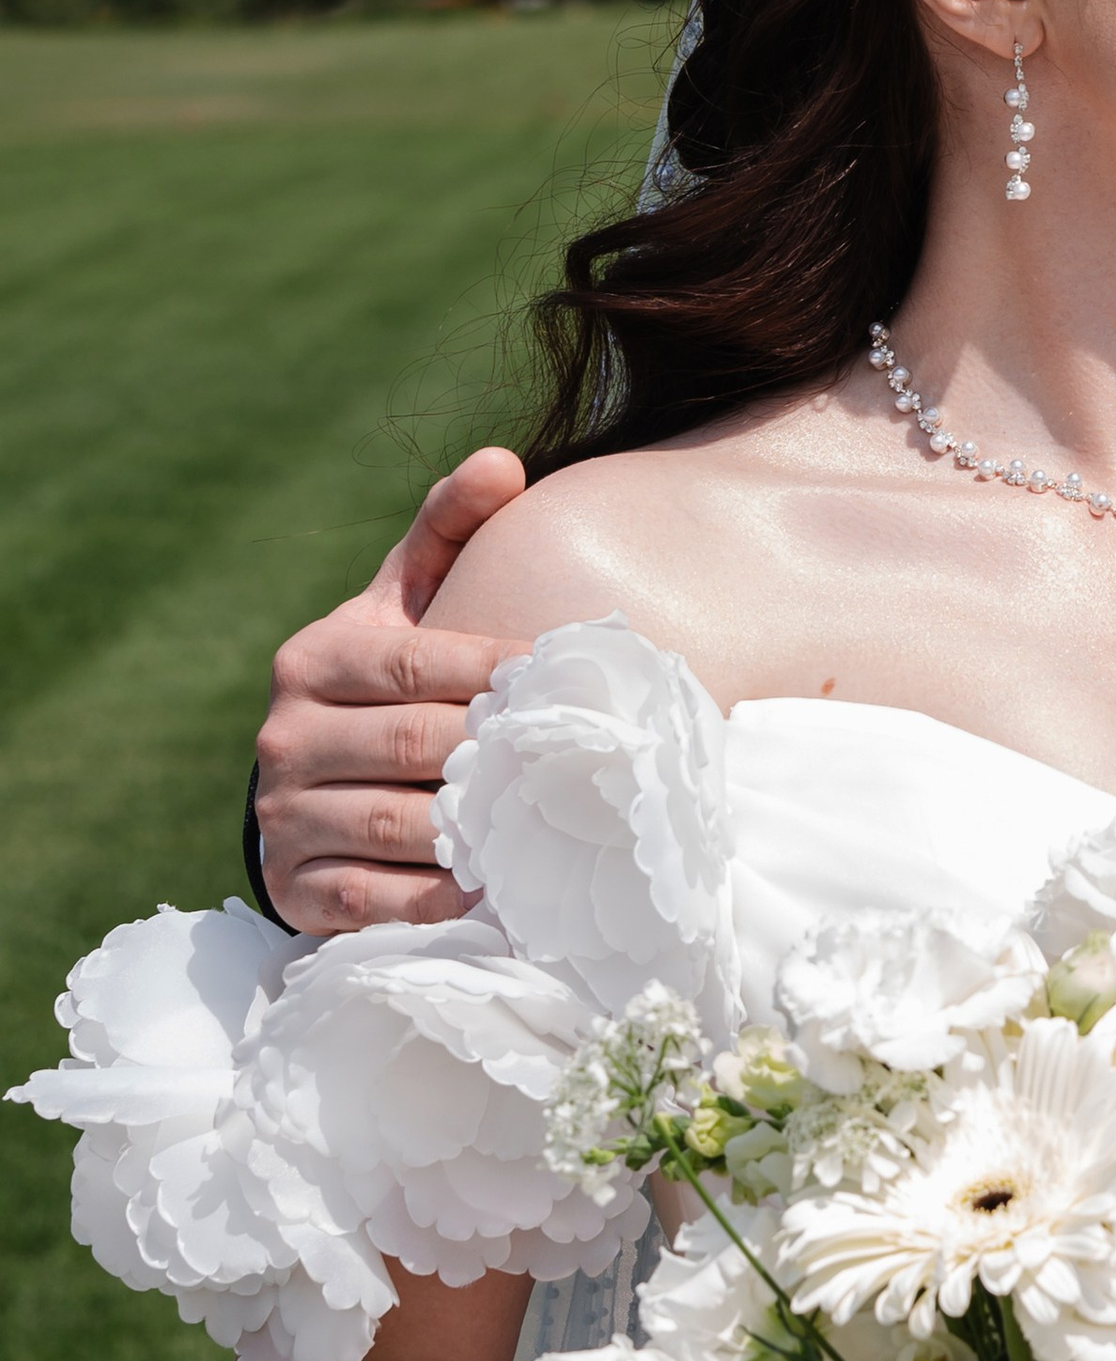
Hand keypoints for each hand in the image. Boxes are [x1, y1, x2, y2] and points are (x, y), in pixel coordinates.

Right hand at [254, 448, 527, 936]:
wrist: (313, 789)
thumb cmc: (381, 685)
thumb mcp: (402, 605)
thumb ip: (446, 533)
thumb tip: (503, 462)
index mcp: (314, 660)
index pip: (418, 662)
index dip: (500, 670)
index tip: (572, 678)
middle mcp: (286, 736)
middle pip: (419, 743)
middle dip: (502, 750)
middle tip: (584, 756)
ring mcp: (286, 816)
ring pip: (398, 823)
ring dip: (479, 829)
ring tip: (555, 824)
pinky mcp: (297, 888)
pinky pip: (374, 899)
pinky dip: (437, 899)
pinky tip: (493, 892)